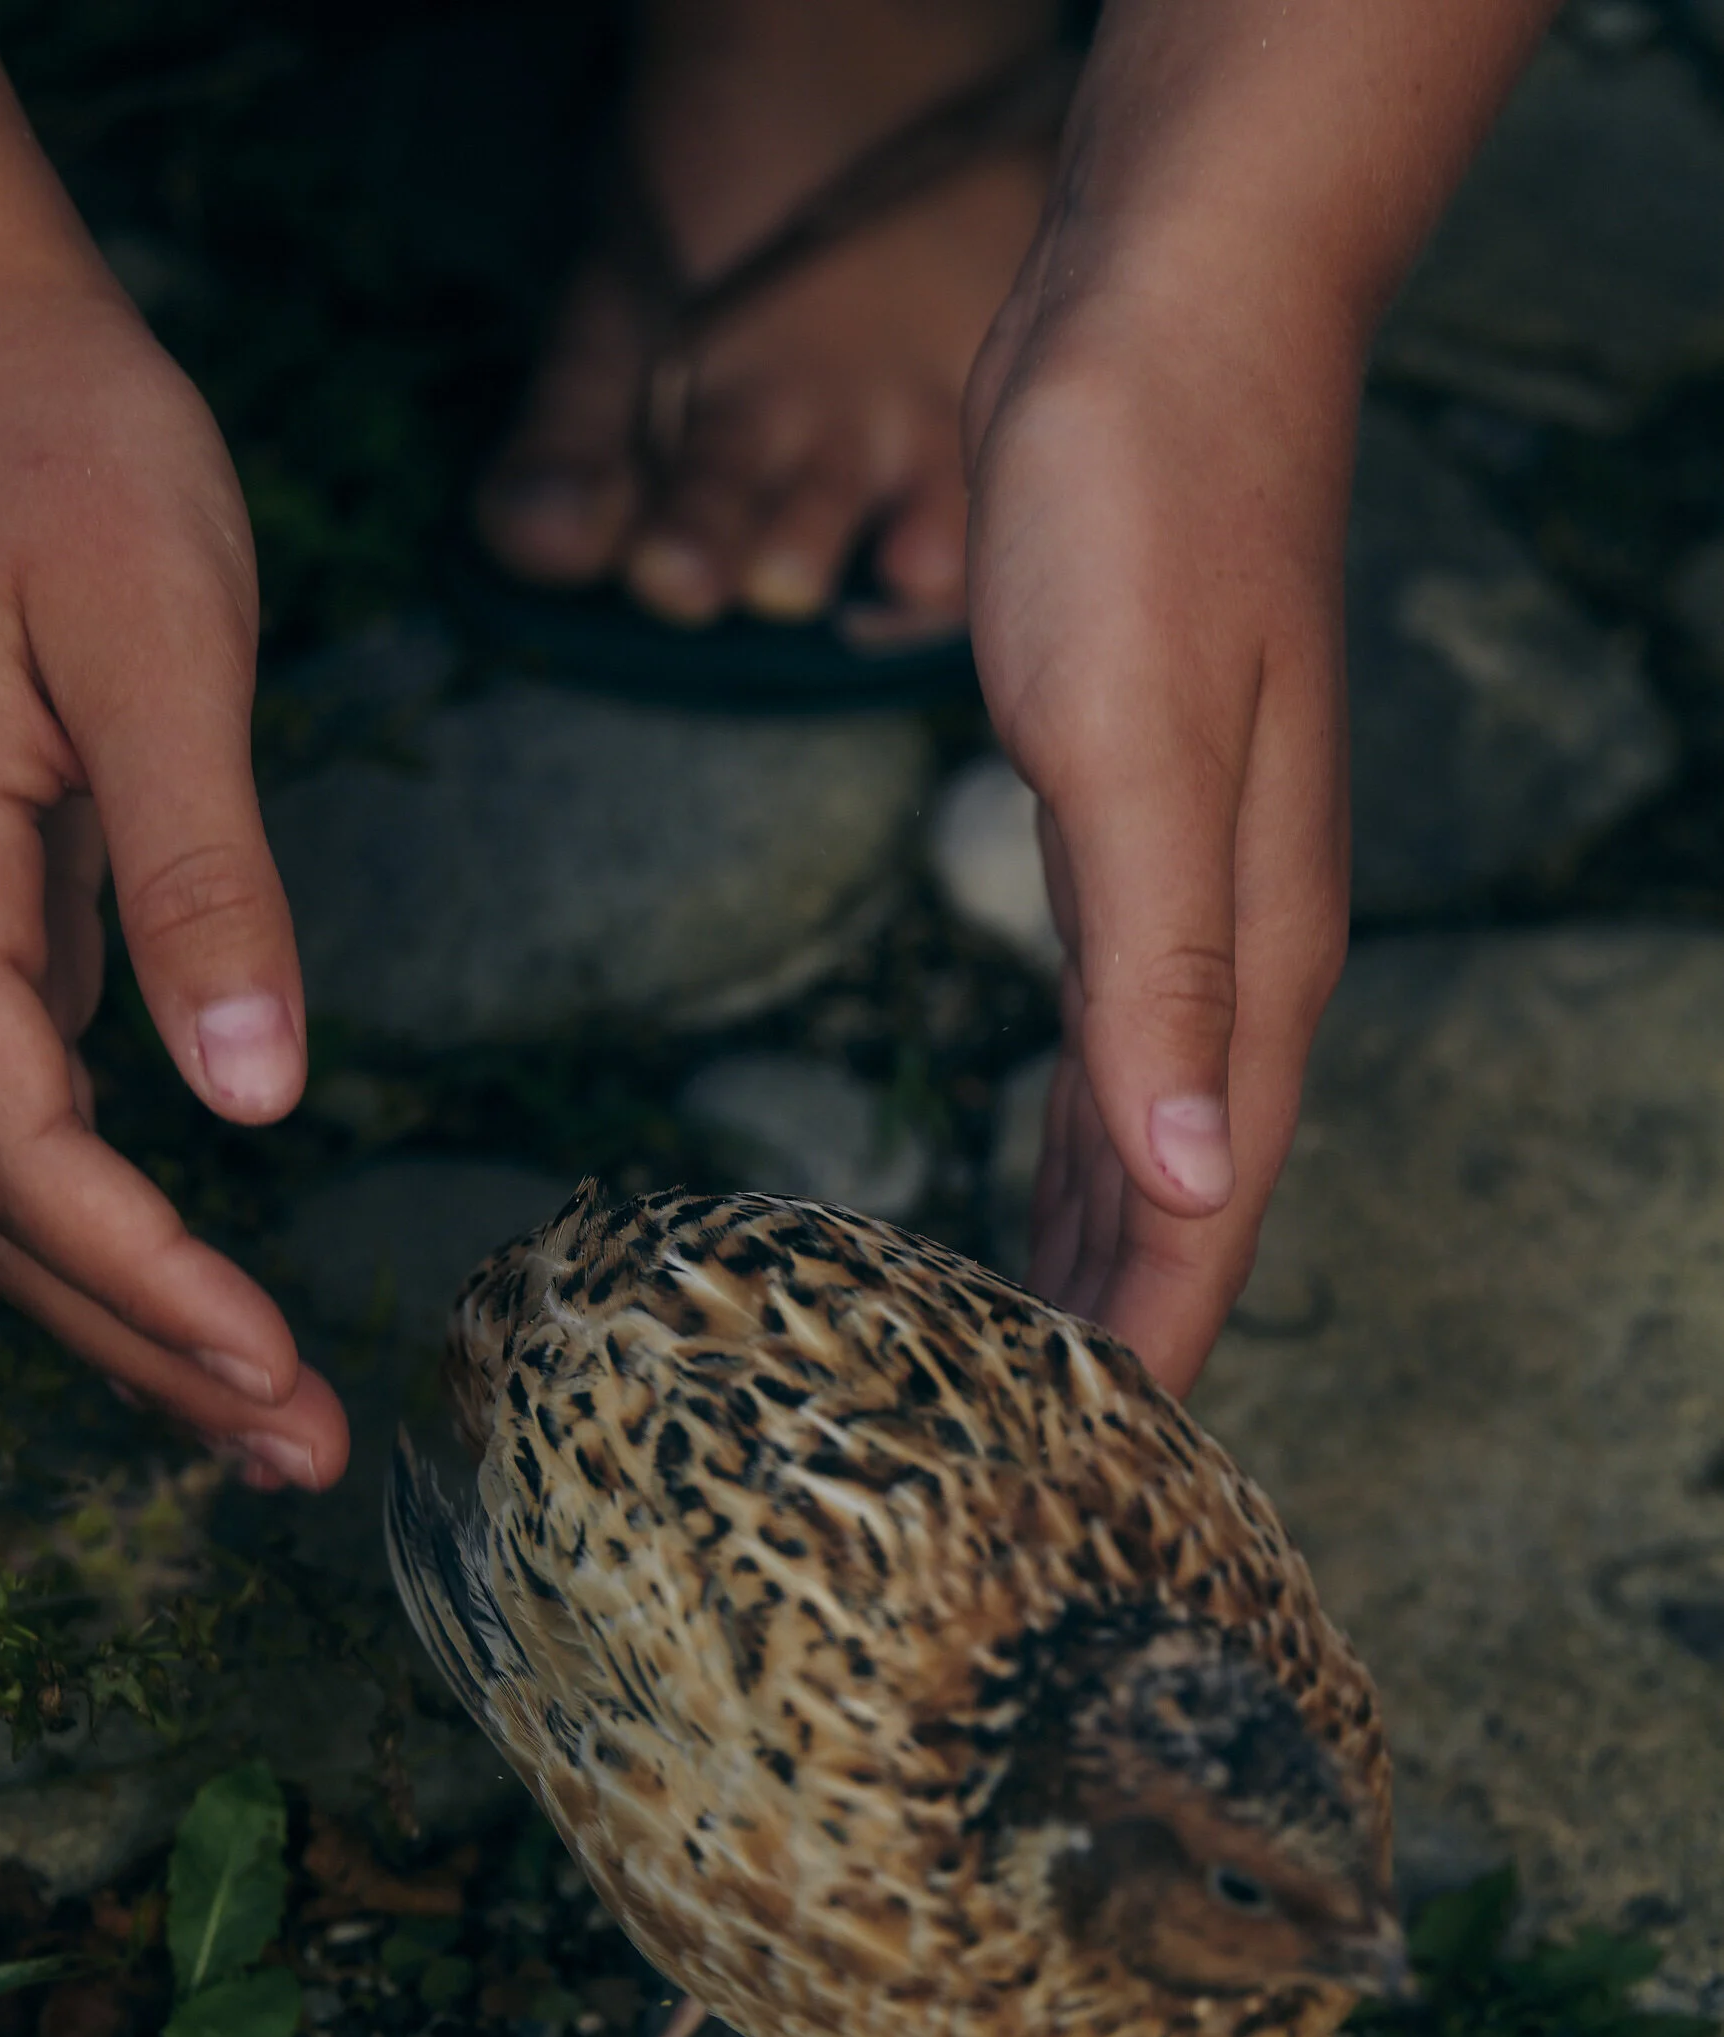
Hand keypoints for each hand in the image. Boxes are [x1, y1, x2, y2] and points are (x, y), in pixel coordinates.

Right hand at [0, 262, 347, 1490]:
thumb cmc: (63, 458)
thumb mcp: (164, 648)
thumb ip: (203, 877)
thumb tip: (253, 1093)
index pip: (15, 1139)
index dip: (138, 1273)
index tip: (268, 1368)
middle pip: (0, 1206)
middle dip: (145, 1348)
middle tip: (301, 1459)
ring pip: (9, 1183)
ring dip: (130, 1315)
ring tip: (269, 1423)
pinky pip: (34, 1119)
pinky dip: (118, 1227)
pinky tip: (203, 1294)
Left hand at [961, 0, 1555, 1400]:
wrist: (1166, 320)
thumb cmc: (1152, 507)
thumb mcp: (1132, 746)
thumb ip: (1161, 974)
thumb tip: (1200, 1182)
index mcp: (1243, 948)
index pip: (1210, 1198)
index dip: (1163, 1336)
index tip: (1115, 1465)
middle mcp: (1230, 942)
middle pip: (1186, 1189)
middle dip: (1132, 1323)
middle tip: (1058, 1458)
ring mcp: (1184, 889)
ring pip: (1146, 1126)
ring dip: (1105, 1246)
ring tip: (1047, 1361)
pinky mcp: (1123, 835)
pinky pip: (1106, 1042)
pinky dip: (1074, 1138)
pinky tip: (1043, 1178)